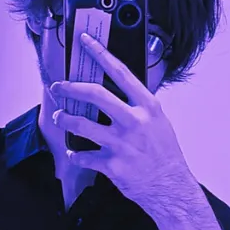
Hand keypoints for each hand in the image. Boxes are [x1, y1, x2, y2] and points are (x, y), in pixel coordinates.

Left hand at [50, 34, 199, 222]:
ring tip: (59, 117)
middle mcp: (134, 122)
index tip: (86, 42)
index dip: (100, 54)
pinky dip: (74, 153)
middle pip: (95, 94)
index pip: (121, 72)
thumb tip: (117, 90)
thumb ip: (139, 106)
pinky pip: (83, 155)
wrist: (171, 187)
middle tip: (58, 87)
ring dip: (64, 119)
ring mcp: (121, 143)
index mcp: (147, 107)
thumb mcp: (159, 122)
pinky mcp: (112, 164)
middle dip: (70, 88)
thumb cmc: (165, 154)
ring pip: (81, 124)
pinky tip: (73, 151)